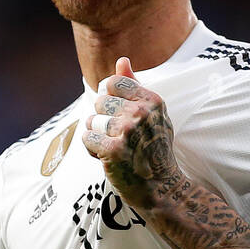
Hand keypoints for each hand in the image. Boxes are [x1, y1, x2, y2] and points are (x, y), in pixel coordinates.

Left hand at [81, 57, 184, 210]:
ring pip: (91, 121)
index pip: (112, 83)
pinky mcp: (113, 150)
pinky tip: (108, 158)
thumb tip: (121, 60)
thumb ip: (135, 86)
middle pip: (99, 101)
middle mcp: (141, 112)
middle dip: (102, 119)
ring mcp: (127, 131)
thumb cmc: (155, 149)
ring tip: (115, 147)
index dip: (108, 98)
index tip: (117, 114)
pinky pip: (87, 138)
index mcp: (152, 100)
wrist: (162, 188)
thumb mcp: (154, 115)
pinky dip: (92, 150)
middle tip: (120, 137)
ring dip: (97, 136)